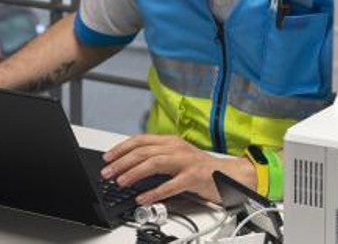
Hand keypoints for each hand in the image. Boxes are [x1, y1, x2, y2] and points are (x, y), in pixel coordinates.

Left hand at [99, 134, 256, 203]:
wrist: (230, 175)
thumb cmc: (201, 169)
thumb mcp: (177, 158)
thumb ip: (157, 158)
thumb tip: (131, 166)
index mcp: (171, 142)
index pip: (140, 140)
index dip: (121, 148)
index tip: (107, 158)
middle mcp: (177, 148)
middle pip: (143, 151)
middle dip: (122, 162)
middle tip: (108, 173)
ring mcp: (186, 162)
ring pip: (154, 163)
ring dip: (134, 173)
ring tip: (120, 182)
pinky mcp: (194, 177)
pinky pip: (171, 185)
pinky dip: (155, 192)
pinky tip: (143, 198)